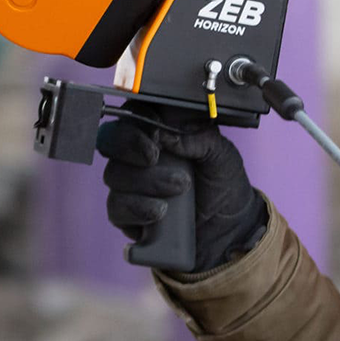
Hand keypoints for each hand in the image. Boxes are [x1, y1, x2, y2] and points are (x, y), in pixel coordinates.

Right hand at [97, 107, 267, 272]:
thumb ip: (199, 136)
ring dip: (146, 181)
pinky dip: (137, 208)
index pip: (134, 114)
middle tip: (154, 157)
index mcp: (158, 131)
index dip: (139, 120)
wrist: (229, 226)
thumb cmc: (222, 183)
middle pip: (110, 139)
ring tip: (179, 188)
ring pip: (114, 174)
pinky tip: (160, 212)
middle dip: (129, 145)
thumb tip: (169, 133)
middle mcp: (137, 155)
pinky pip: (116, 207)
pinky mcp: (127, 214)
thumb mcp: (220, 153)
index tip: (157, 131)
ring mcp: (129, 184)